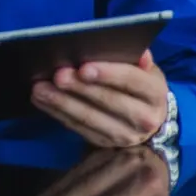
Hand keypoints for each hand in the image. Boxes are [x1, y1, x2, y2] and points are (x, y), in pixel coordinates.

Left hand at [31, 50, 169, 147]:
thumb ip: (138, 60)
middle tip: (57, 76)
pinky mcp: (104, 143)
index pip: (132, 81)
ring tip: (40, 89)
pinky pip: (78, 128)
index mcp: (155, 93)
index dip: (108, 74)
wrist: (147, 120)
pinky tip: (42, 101)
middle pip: (108, 100)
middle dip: (79, 87)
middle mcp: (144, 118)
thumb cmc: (139, 87)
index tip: (84, 68)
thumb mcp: (145, 71)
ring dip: (61, 102)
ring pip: (89, 118)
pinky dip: (57, 113)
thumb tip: (138, 52)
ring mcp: (125, 135)